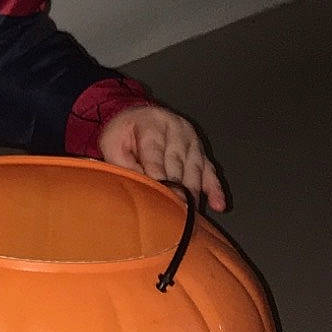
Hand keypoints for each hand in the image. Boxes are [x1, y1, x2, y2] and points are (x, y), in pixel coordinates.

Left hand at [99, 105, 226, 210]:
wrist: (138, 117)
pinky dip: (214, 188)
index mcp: (151, 125)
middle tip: (177, 210)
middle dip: (178, 187)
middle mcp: (176, 130)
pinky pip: (209, 170)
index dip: (159, 174)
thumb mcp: (113, 144)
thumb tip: (139, 186)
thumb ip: (123, 164)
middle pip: (178, 162)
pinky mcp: (200, 151)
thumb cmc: (124, 134)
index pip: (155, 153)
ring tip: (192, 213)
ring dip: (194, 192)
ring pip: (195, 168)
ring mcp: (191, 140)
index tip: (162, 193)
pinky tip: (218, 204)